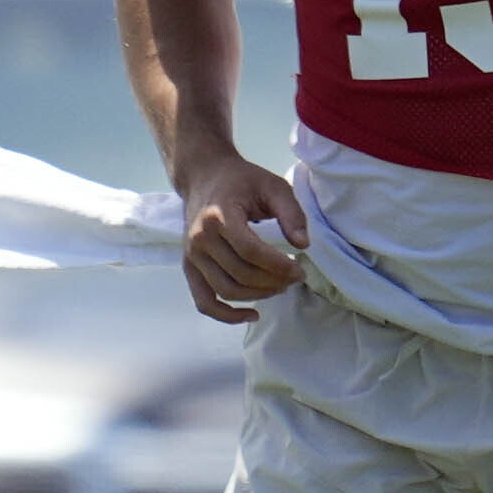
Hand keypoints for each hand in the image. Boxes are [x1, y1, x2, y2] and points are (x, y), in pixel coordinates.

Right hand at [177, 155, 308, 324]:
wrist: (204, 177)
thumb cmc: (242, 181)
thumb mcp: (273, 186)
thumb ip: (291, 213)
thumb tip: (302, 245)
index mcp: (219, 216)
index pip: (251, 251)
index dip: (279, 266)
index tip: (300, 269)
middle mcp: (200, 239)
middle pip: (240, 274)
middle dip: (274, 282)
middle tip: (295, 277)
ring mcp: (192, 255)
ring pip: (226, 291)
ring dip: (258, 296)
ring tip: (279, 287)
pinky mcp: (189, 267)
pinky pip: (204, 301)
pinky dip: (226, 315)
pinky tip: (251, 315)